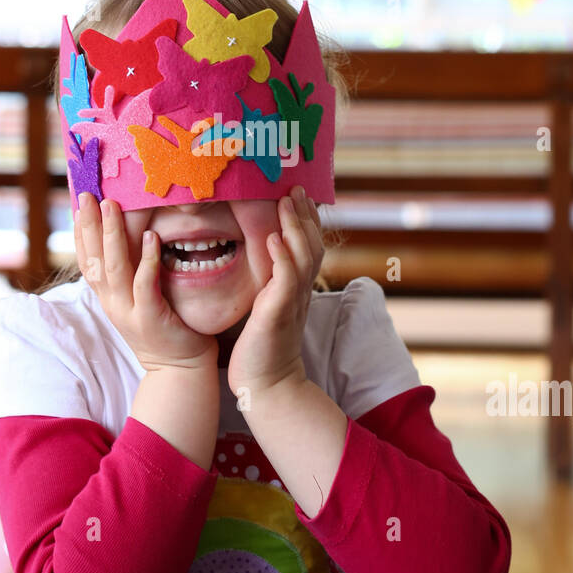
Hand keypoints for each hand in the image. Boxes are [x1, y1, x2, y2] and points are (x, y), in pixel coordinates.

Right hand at [74, 192, 217, 371]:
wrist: (179, 369)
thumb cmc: (165, 327)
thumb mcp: (138, 299)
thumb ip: (131, 274)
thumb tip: (130, 238)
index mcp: (108, 297)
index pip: (86, 259)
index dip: (80, 232)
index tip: (79, 203)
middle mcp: (112, 303)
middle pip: (94, 259)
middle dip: (89, 225)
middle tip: (88, 195)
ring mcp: (129, 312)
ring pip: (115, 268)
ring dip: (112, 235)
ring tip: (112, 206)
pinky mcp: (151, 318)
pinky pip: (145, 285)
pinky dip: (148, 260)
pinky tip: (152, 236)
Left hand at [226, 185, 323, 401]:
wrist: (266, 385)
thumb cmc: (261, 347)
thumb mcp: (268, 307)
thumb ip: (270, 284)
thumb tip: (262, 259)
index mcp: (297, 288)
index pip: (308, 245)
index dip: (306, 219)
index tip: (298, 193)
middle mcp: (300, 291)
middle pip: (311, 244)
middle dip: (304, 214)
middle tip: (296, 187)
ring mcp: (292, 301)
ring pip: (302, 256)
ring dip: (294, 226)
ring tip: (286, 201)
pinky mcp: (278, 313)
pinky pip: (285, 280)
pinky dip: (282, 257)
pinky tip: (273, 237)